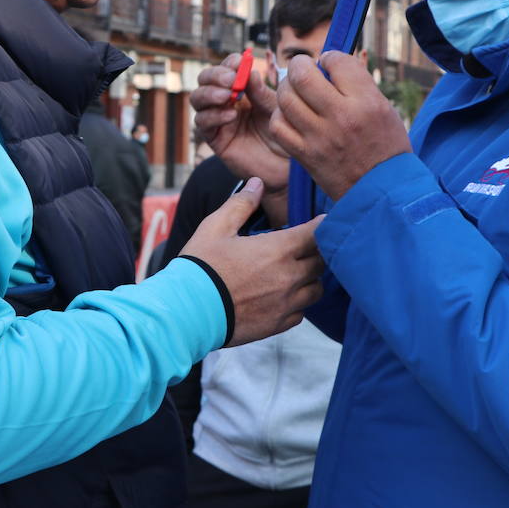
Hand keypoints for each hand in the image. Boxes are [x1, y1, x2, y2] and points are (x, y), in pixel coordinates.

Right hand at [179, 177, 324, 346]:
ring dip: (310, 279)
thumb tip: (257, 183)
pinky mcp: (278, 325)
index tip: (321, 221)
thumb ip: (241, 204)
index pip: (316, 233)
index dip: (321, 225)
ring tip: (295, 273)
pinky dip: (297, 304)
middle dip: (316, 251)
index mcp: (278, 250)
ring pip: (316, 289)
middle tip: (304, 246)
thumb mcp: (216, 227)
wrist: (187, 313)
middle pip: (321, 261)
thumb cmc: (200, 266)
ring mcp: (286, 303)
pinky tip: (281, 297)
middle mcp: (289, 277)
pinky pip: (301, 313)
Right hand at [190, 53, 290, 193]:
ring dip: (210, 93)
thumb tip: (250, 72)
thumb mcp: (277, 110)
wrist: (286, 168)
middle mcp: (226, 102)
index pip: (226, 69)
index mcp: (242, 90)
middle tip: (231, 80)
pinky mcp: (215, 139)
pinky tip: (230, 115)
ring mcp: (218, 120)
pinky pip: (203, 124)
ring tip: (228, 96)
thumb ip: (262, 93)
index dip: (229, 63)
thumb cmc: (284, 136)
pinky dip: (214, 116)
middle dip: (215, 75)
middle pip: (205, 80)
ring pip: (198, 99)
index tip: (239, 61)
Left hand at [271, 51, 412, 200]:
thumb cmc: (386, 147)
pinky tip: (290, 115)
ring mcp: (319, 137)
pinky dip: (280, 115)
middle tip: (304, 69)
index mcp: (366, 102)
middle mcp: (341, 117)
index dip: (330, 57)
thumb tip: (330, 64)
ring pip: (286, 98)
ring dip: (286, 88)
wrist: (383, 192)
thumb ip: (357, 85)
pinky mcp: (305, 155)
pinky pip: (279, 125)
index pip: (337, 61)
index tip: (330, 64)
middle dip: (299, 65)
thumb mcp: (383, 108)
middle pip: (302, 75)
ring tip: (295, 90)